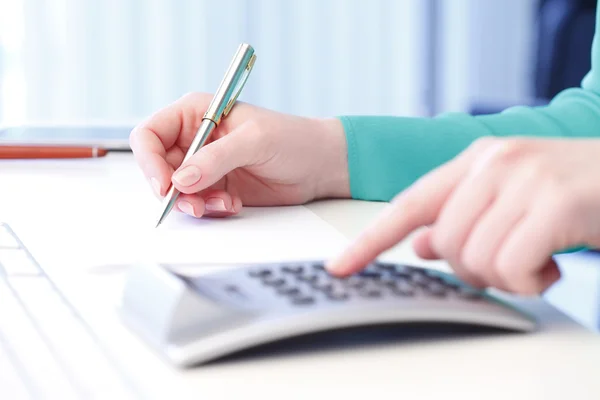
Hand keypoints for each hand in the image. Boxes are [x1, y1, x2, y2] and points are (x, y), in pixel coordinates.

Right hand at [130, 92, 349, 216]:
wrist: (319, 165)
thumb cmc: (292, 139)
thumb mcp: (254, 141)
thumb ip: (216, 158)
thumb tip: (181, 179)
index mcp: (196, 114)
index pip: (150, 134)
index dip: (149, 161)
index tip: (166, 185)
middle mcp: (195, 139)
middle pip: (158, 167)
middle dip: (172, 190)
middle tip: (193, 204)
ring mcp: (205, 165)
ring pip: (176, 191)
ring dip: (194, 203)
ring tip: (222, 203)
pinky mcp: (217, 187)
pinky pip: (198, 204)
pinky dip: (210, 209)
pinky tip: (233, 204)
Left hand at [326, 137, 599, 294]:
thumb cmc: (574, 193)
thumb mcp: (511, 199)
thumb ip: (462, 217)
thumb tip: (420, 245)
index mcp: (477, 160)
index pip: (409, 205)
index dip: (370, 240)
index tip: (341, 266)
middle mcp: (494, 162)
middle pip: (443, 242)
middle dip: (471, 268)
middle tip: (509, 265)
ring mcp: (524, 178)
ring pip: (474, 258)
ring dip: (505, 276)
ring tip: (536, 262)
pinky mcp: (555, 203)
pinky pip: (510, 267)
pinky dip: (529, 281)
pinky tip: (551, 267)